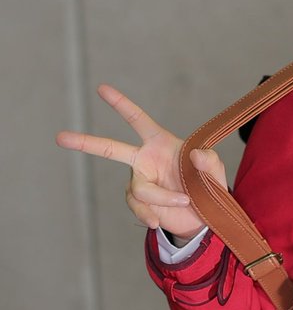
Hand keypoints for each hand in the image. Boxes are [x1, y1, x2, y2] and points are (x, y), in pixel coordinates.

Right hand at [56, 85, 226, 239]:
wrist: (201, 217)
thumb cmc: (207, 185)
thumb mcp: (214, 170)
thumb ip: (208, 160)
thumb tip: (197, 155)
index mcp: (160, 143)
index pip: (138, 120)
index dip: (121, 104)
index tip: (102, 89)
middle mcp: (144, 160)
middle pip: (110, 148)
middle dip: (85, 142)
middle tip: (60, 137)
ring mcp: (140, 181)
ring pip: (140, 189)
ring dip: (161, 197)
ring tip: (183, 200)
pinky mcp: (139, 202)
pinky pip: (139, 207)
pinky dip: (149, 213)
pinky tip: (159, 220)